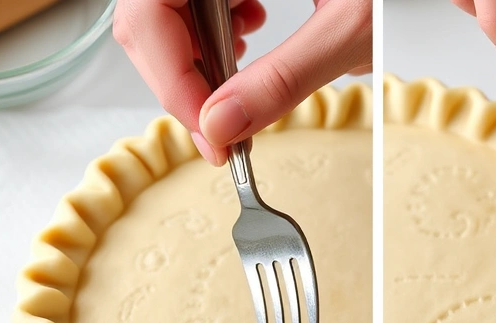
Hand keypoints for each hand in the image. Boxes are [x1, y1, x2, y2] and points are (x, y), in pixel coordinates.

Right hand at [114, 0, 371, 165]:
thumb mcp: (349, 26)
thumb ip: (284, 79)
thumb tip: (223, 129)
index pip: (150, 12)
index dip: (172, 81)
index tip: (210, 137)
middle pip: (147, 14)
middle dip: (181, 78)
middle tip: (222, 129)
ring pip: (164, 9)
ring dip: (195, 54)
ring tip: (240, 74)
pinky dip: (213, 27)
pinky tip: (250, 32)